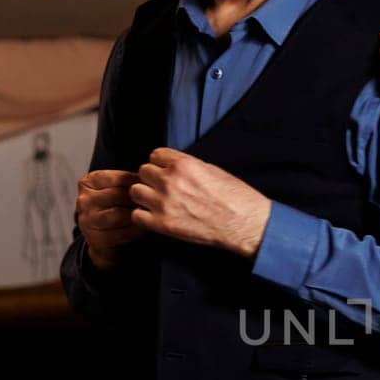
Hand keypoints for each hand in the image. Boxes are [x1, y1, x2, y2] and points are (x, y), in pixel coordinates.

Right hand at [76, 168, 143, 271]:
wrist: (104, 238)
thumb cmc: (115, 208)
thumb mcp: (117, 189)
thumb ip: (128, 181)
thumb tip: (152, 177)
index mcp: (87, 183)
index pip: (118, 178)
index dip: (138, 182)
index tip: (152, 186)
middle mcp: (83, 200)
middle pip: (119, 195)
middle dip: (140, 199)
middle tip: (156, 201)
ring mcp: (87, 220)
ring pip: (120, 214)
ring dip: (138, 215)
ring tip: (151, 213)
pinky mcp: (96, 238)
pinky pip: (122, 232)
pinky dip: (137, 230)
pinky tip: (145, 227)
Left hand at [130, 148, 271, 257]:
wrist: (243, 223)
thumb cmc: (234, 197)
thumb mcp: (211, 170)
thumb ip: (186, 166)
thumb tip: (171, 166)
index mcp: (183, 165)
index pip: (154, 155)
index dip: (161, 164)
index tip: (166, 172)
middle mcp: (170, 181)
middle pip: (143, 172)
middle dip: (152, 179)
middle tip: (163, 188)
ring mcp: (164, 203)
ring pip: (135, 191)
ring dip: (145, 196)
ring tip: (158, 202)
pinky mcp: (163, 224)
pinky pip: (137, 215)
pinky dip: (144, 216)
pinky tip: (156, 217)